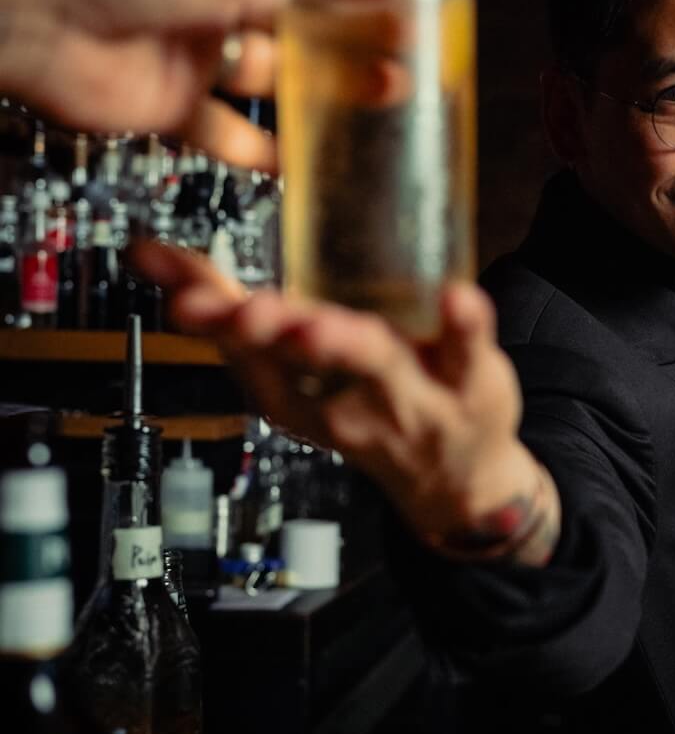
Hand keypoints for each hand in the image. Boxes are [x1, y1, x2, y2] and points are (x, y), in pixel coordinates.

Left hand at [0, 0, 410, 169]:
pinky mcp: (173, 105)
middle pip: (307, 27)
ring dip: (320, 101)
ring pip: (275, 81)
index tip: (420, 18)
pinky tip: (302, 163)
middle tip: (410, 77)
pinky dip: (263, 150)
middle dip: (358, 51)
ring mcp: (198, 50)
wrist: (20, 11)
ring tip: (375, 117)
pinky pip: (229, 134)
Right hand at [132, 240, 559, 563]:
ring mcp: (411, 393)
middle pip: (302, 365)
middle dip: (269, 337)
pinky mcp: (470, 379)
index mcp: (296, 389)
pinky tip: (456, 295)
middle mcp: (347, 396)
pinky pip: (467, 351)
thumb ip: (227, 306)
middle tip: (243, 315)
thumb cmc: (363, 405)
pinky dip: (462, 324)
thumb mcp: (287, 371)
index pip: (245, 351)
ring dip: (345, 343)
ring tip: (316, 323)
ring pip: (376, 364)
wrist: (460, 482)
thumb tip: (146, 251)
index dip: (212, 321)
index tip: (182, 300)